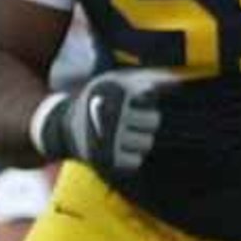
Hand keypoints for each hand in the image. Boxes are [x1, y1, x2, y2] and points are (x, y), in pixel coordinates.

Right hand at [35, 68, 178, 176]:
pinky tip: (118, 148)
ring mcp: (108, 136)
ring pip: (147, 143)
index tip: (134, 100)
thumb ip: (151, 79)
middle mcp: (112, 112)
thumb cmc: (101, 100)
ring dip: (139, 140)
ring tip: (122, 134)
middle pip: (154, 121)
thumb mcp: (119, 82)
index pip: (151, 96)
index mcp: (116, 90)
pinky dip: (130, 157)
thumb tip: (179, 82)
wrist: (60, 125)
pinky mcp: (105, 157)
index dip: (144, 100)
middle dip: (146, 121)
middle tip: (128, 120)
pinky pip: (135, 161)